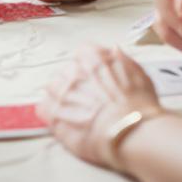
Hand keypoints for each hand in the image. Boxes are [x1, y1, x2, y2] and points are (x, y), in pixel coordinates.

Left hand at [39, 45, 160, 168]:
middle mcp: (74, 71)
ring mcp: (62, 92)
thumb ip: (122, 59)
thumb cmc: (139, 106)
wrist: (132, 131)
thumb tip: (114, 50)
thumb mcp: (138, 73)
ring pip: (52, 87)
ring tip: (75, 110)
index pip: (82, 53)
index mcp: (93, 57)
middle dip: (75, 83)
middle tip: (88, 98)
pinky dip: (51, 113)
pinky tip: (64, 121)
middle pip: (66, 71)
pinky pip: (43, 108)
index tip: (94, 77)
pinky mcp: (55, 115)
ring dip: (61, 96)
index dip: (89, 67)